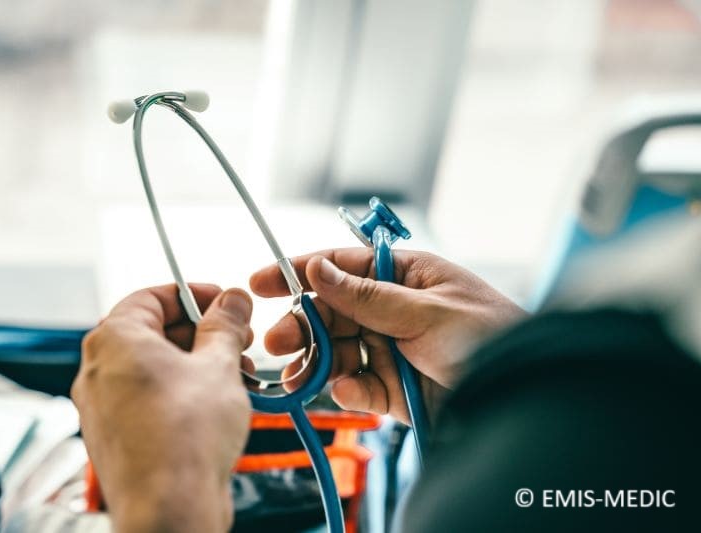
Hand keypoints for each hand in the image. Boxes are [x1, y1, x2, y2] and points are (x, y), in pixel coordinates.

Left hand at [71, 284, 253, 532]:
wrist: (169, 509)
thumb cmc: (184, 439)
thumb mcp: (219, 366)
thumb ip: (225, 326)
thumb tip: (232, 302)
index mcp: (114, 340)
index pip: (153, 296)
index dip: (195, 296)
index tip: (225, 303)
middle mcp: (98, 370)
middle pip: (152, 331)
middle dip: (201, 333)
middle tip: (237, 340)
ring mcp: (103, 406)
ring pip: (153, 367)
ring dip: (195, 364)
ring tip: (235, 374)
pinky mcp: (115, 435)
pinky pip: (148, 398)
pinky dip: (180, 392)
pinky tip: (216, 404)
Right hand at [250, 249, 524, 423]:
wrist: (524, 399)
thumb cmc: (490, 336)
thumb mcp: (427, 310)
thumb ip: (367, 296)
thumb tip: (318, 267)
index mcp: (405, 276)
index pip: (342, 267)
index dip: (299, 272)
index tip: (260, 282)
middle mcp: (394, 310)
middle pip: (333, 313)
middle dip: (303, 325)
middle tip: (277, 342)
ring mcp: (393, 349)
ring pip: (339, 351)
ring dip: (316, 362)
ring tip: (297, 377)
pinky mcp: (395, 388)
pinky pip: (358, 386)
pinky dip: (347, 390)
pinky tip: (347, 391)